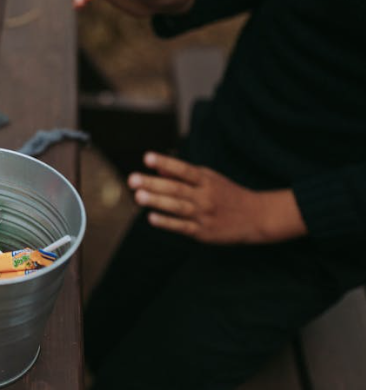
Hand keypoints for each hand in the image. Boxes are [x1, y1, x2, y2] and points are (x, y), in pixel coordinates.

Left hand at [128, 152, 307, 243]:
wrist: (256, 217)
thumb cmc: (227, 194)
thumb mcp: (209, 179)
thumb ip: (183, 175)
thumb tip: (157, 169)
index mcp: (206, 180)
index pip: (183, 169)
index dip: (165, 163)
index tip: (147, 157)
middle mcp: (205, 196)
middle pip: (177, 188)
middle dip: (153, 184)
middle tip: (132, 179)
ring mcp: (204, 214)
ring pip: (178, 207)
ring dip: (157, 202)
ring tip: (138, 196)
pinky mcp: (203, 232)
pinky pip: (183, 227)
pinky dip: (168, 222)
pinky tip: (152, 218)